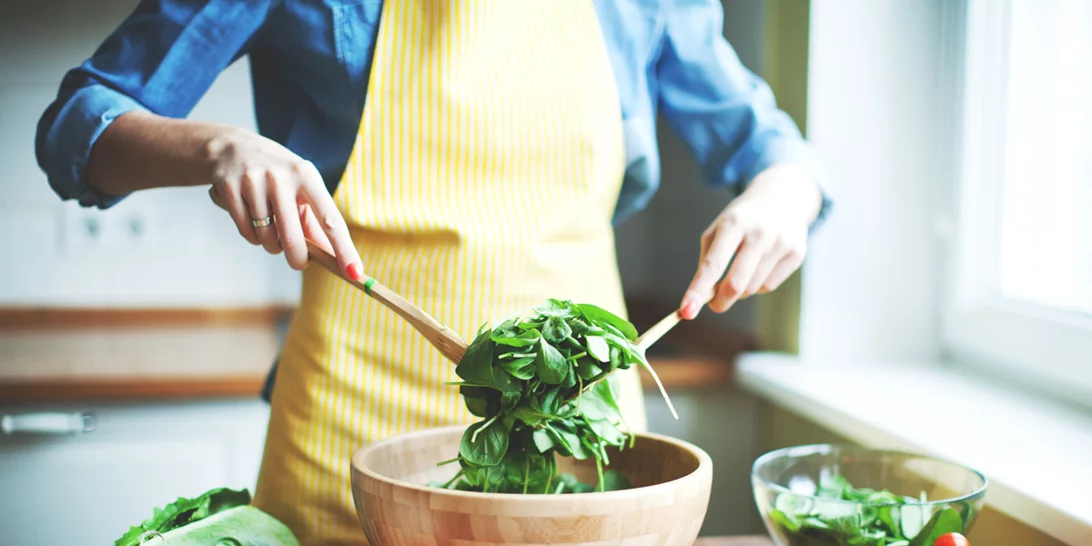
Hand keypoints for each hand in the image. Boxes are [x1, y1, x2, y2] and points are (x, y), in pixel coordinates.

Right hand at [203, 127, 362, 278]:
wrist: (232, 147)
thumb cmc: (278, 175)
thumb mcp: (301, 187)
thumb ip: (316, 220)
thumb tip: (333, 257)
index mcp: (307, 176)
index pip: (330, 220)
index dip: (344, 248)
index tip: (355, 273)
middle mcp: (281, 177)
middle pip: (293, 238)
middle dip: (298, 259)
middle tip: (300, 263)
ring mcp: (253, 182)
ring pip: (266, 238)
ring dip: (271, 244)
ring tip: (271, 228)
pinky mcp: (229, 188)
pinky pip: (246, 232)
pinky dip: (253, 236)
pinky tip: (253, 221)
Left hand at [679, 164, 821, 318]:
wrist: (780, 197)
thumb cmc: (740, 220)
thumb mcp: (718, 230)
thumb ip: (708, 262)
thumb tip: (703, 297)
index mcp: (733, 224)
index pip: (713, 265)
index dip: (698, 290)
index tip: (686, 312)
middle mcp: (759, 232)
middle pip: (736, 284)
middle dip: (721, 301)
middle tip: (714, 305)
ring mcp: (781, 242)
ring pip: (752, 288)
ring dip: (740, 290)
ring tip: (741, 270)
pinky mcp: (797, 252)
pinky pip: (769, 286)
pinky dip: (758, 285)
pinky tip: (760, 266)